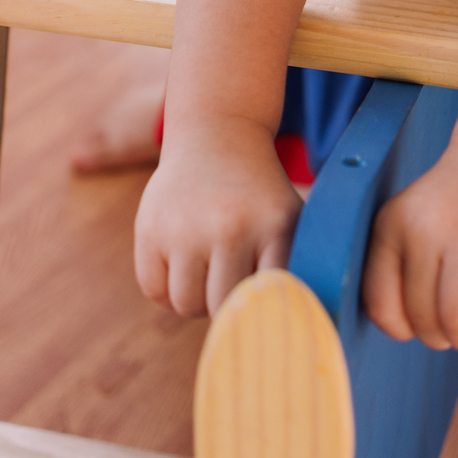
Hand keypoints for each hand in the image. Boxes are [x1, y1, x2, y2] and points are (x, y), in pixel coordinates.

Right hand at [134, 115, 302, 316]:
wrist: (216, 137)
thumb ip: (299, 265)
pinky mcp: (150, 227)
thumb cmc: (259, 194)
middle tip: (231, 285)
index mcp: (273, 226)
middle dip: (227, 307)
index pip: (271, 299)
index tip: (265, 310)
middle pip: (223, 307)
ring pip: (186, 304)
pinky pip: (154, 290)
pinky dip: (167, 291)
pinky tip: (183, 267)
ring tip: (208, 276)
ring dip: (196, 301)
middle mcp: (229, 227)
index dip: (266, 310)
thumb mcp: (290, 216)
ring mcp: (186, 227)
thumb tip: (307, 320)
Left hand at [361, 139, 457, 351]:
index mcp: (390, 224)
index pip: (379, 304)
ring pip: (457, 318)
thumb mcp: (408, 222)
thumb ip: (397, 268)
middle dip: (441, 336)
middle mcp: (424, 226)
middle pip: (421, 317)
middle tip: (456, 323)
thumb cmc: (452, 206)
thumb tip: (403, 329)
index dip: (401, 328)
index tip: (418, 323)